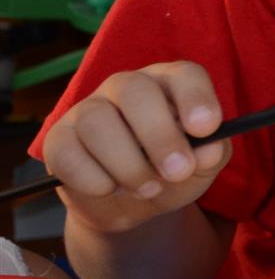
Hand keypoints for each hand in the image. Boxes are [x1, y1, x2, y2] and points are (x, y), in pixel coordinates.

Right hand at [44, 63, 231, 235]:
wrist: (132, 204)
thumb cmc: (172, 172)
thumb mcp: (201, 167)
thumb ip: (211, 155)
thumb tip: (209, 149)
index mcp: (169, 85)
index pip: (184, 74)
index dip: (195, 97)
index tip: (206, 128)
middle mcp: (126, 87)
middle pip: (136, 90)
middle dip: (159, 134)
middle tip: (178, 171)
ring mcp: (87, 109)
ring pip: (98, 122)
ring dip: (128, 164)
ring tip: (148, 189)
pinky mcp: (59, 139)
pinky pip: (67, 152)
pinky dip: (92, 178)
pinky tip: (110, 189)